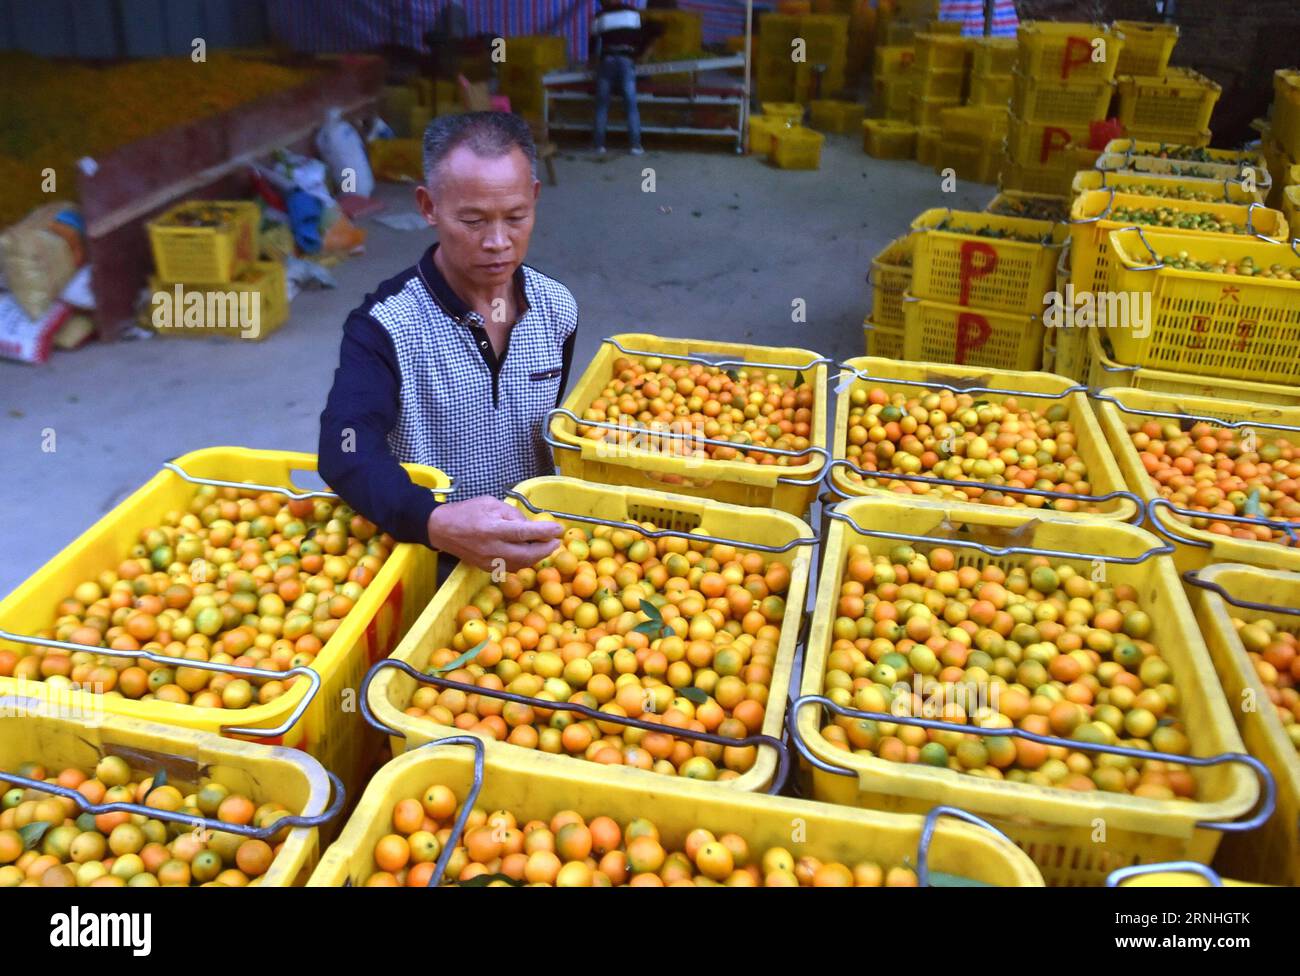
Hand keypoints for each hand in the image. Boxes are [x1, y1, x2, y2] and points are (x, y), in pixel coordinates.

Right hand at [426, 496, 562, 571]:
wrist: (441, 529)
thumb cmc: (466, 512)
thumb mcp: (490, 503)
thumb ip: (512, 514)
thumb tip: (530, 525)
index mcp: (491, 528)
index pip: (523, 533)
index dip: (543, 532)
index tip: (558, 529)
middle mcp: (491, 548)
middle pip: (526, 555)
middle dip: (545, 549)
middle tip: (555, 541)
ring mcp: (488, 561)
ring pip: (520, 564)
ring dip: (536, 556)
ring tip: (545, 546)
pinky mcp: (486, 568)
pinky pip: (511, 566)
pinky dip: (524, 560)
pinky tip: (529, 552)